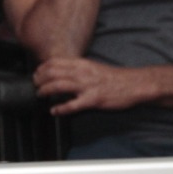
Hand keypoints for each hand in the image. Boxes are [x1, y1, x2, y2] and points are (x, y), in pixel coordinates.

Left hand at [33, 57, 147, 113]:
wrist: (136, 84)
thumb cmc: (118, 78)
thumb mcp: (96, 67)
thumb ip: (79, 69)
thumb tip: (64, 73)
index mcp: (83, 64)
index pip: (54, 62)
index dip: (42, 68)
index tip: (37, 73)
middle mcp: (83, 73)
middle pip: (52, 73)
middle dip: (39, 80)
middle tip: (36, 85)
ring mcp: (88, 86)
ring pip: (58, 86)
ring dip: (44, 91)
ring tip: (40, 95)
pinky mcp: (94, 100)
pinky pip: (72, 105)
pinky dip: (60, 109)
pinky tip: (55, 111)